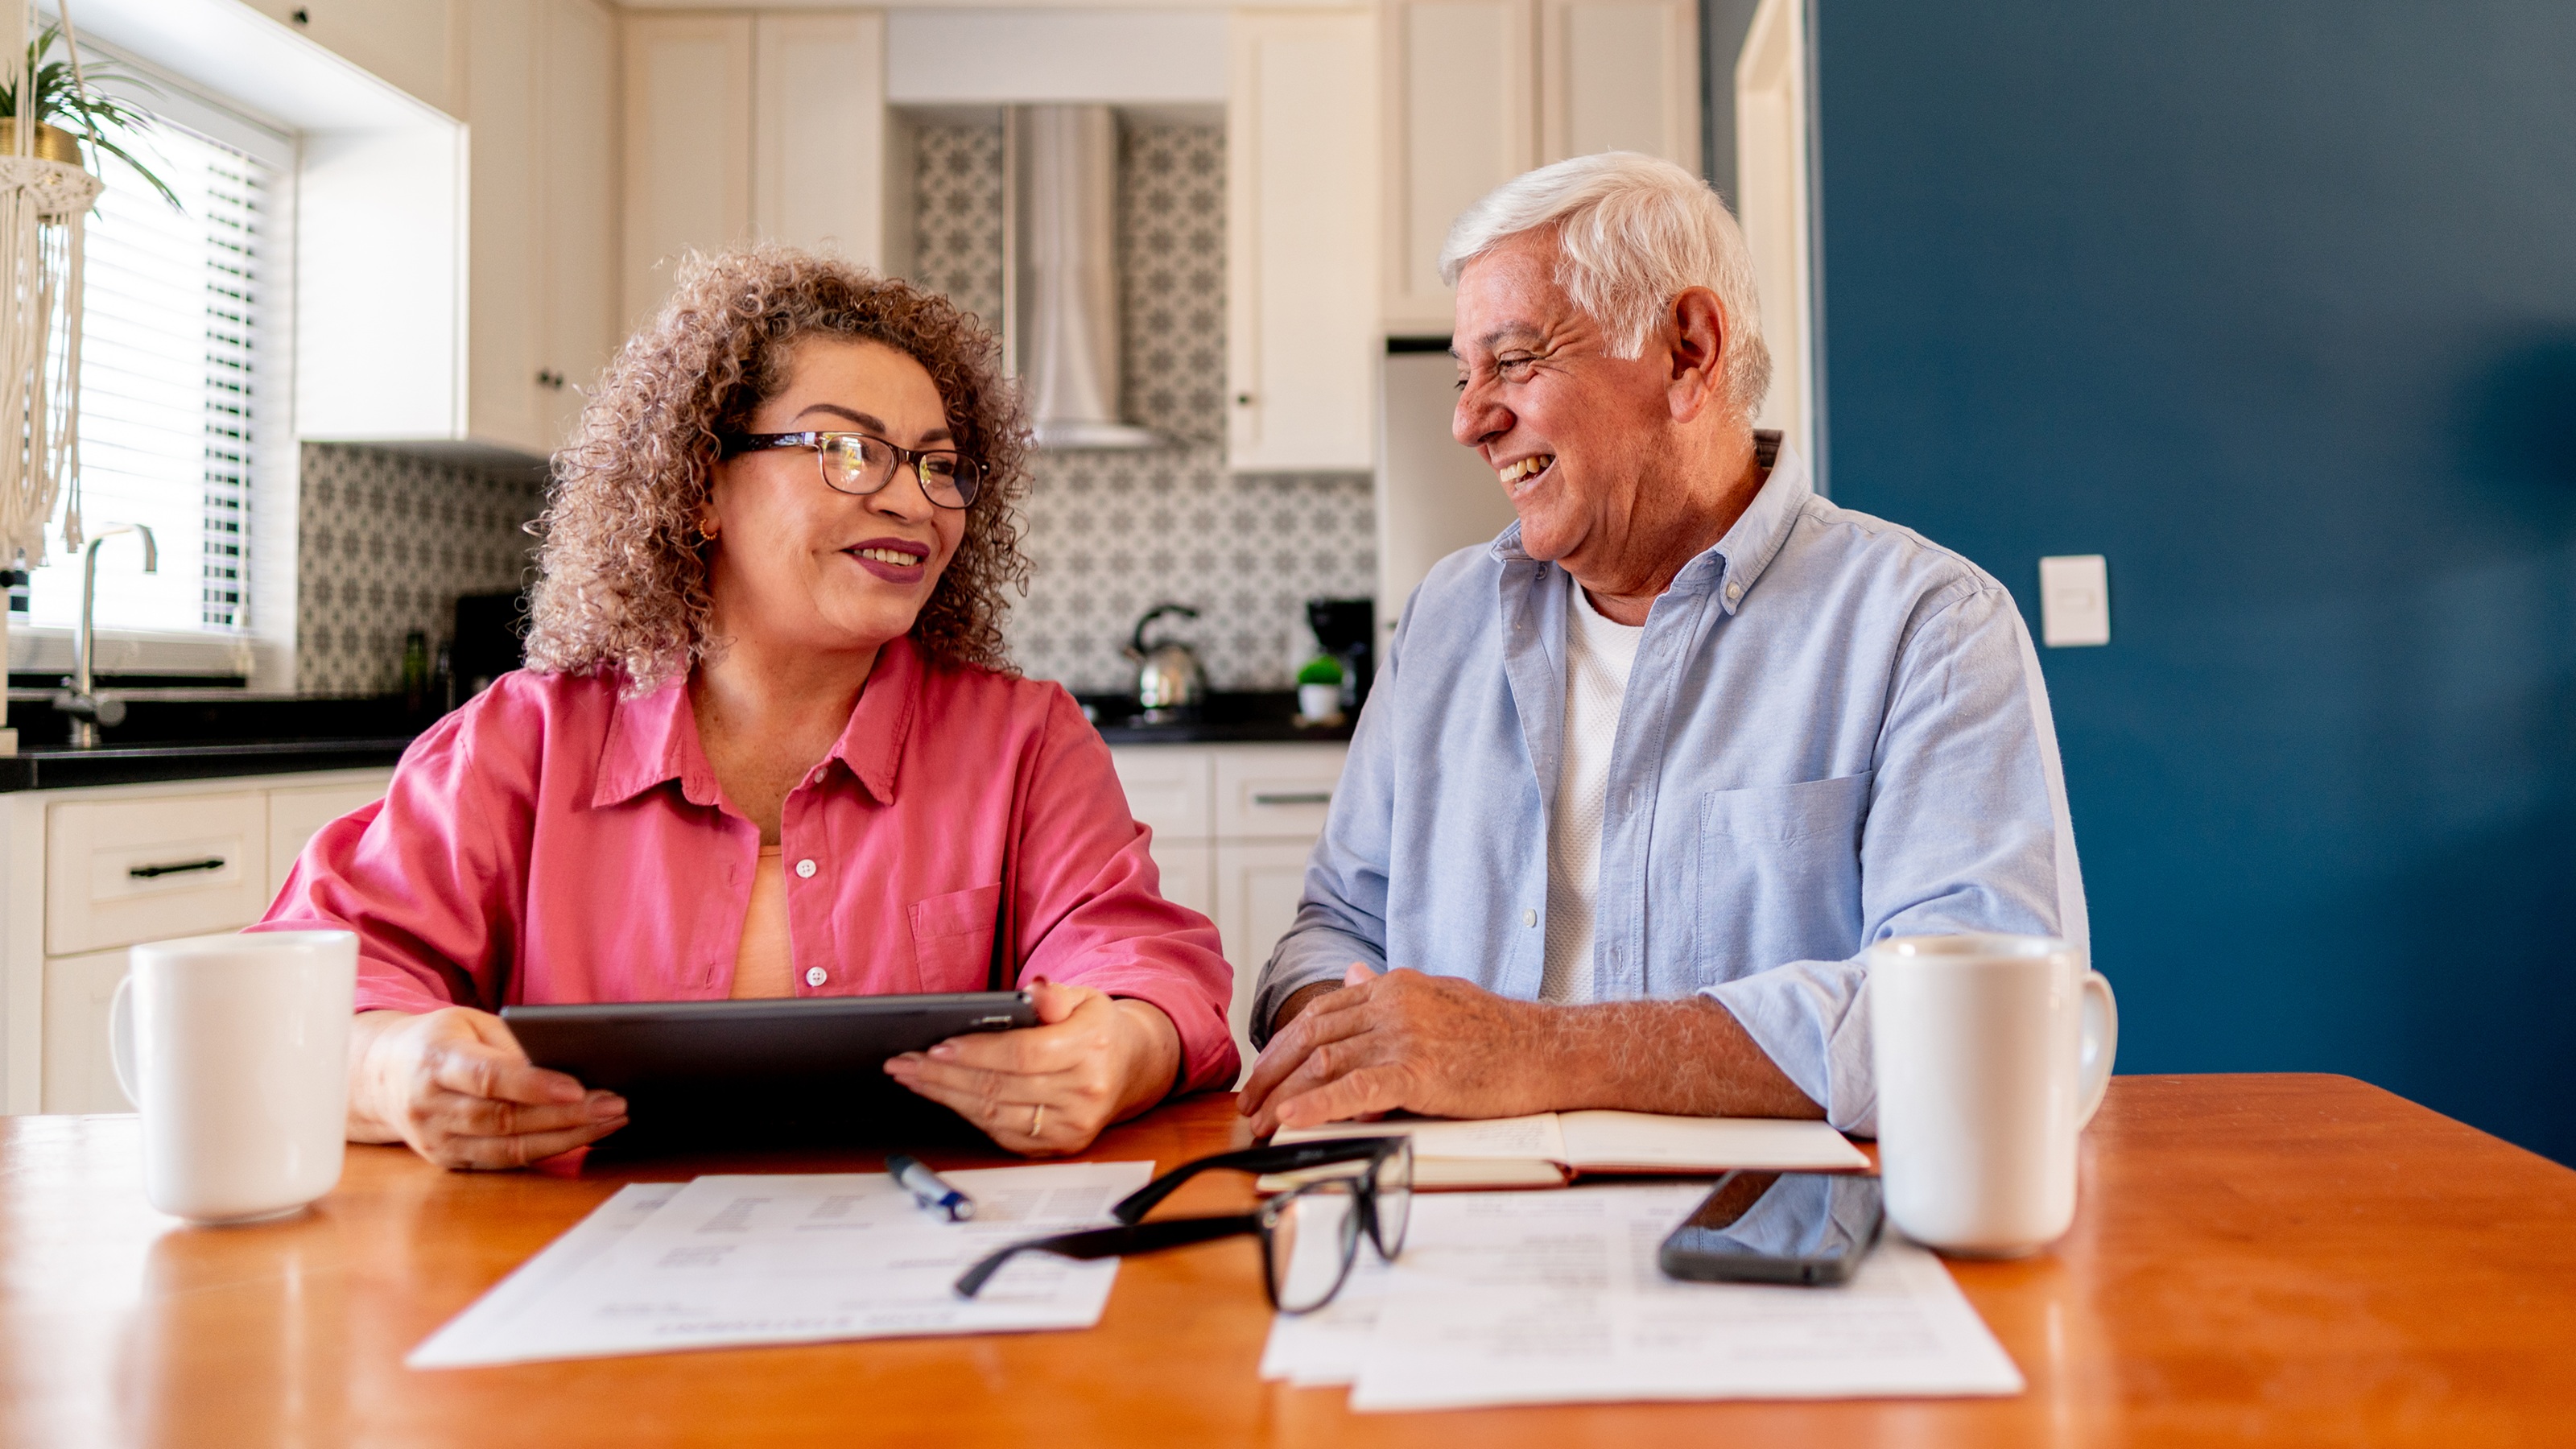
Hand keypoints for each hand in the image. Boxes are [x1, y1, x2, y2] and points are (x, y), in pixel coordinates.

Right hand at [347, 1007, 628, 1168]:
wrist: (382, 1077)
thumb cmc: (439, 1041)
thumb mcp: (470, 1023)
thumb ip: (511, 1045)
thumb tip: (564, 1069)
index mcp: (434, 1061)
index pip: (487, 1077)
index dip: (534, 1085)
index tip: (578, 1088)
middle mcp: (430, 1105)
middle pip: (505, 1118)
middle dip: (566, 1115)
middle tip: (613, 1104)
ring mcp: (436, 1140)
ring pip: (508, 1148)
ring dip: (566, 1138)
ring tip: (609, 1121)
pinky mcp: (448, 1161)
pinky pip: (504, 1162)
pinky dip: (546, 1152)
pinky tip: (581, 1137)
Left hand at [884, 980, 1180, 1155]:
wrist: (1130, 1068)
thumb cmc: (1095, 1028)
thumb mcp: (1083, 998)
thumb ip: (1054, 994)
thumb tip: (1034, 990)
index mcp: (1091, 1047)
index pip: (1022, 1054)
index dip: (975, 1053)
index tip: (937, 1047)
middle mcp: (1085, 1092)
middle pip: (999, 1087)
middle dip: (943, 1075)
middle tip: (905, 1062)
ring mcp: (1072, 1125)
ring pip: (993, 1114)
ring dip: (945, 1096)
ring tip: (913, 1078)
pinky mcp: (1060, 1145)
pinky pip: (1001, 1132)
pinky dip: (966, 1114)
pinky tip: (943, 1096)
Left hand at [1237, 964, 1561, 1135]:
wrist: (1549, 1050)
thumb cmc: (1501, 1033)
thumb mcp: (1439, 996)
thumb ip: (1390, 991)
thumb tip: (1352, 975)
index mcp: (1395, 986)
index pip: (1322, 1012)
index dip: (1284, 1044)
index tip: (1265, 1071)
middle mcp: (1393, 1005)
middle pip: (1312, 1036)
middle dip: (1272, 1072)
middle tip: (1249, 1103)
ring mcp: (1405, 1036)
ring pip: (1325, 1062)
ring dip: (1284, 1095)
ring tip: (1261, 1123)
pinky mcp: (1420, 1072)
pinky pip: (1356, 1089)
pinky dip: (1317, 1104)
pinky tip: (1292, 1119)